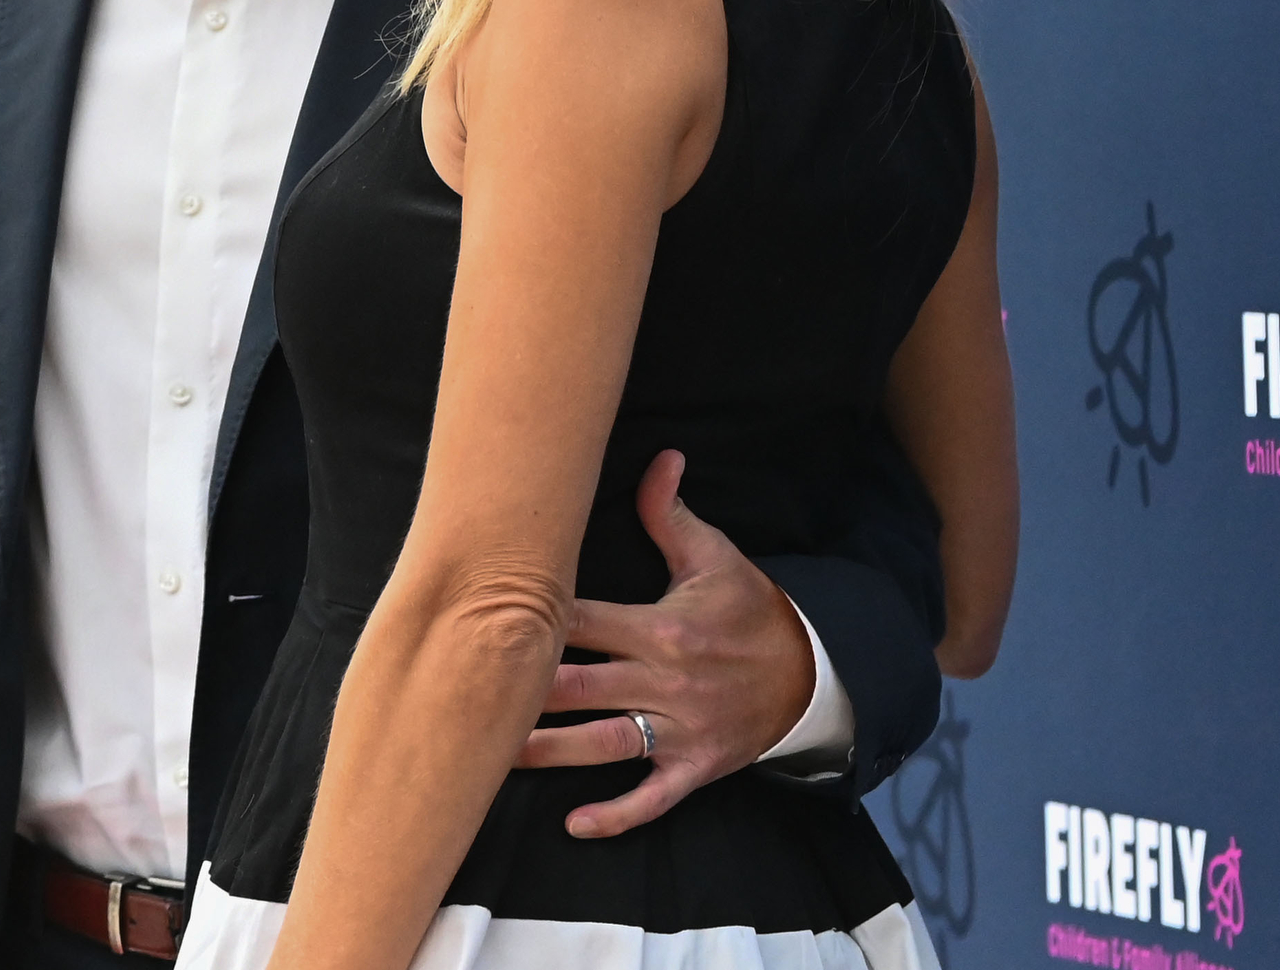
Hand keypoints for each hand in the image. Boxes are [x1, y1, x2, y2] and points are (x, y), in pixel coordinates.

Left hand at [515, 450, 815, 838]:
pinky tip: (573, 824)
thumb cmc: (750, 609)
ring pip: (603, 743)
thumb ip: (669, 512)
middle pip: (581, 686)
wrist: (811, 672)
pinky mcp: (693, 767)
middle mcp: (664, 680)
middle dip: (526, 691)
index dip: (536, 621)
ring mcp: (678, 729)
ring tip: (496, 756)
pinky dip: (616, 815)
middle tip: (467, 694)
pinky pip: (652, 798)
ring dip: (550, 751)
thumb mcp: (714, 556)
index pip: (583, 622)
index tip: (484, 618)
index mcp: (660, 626)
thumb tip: (660, 456)